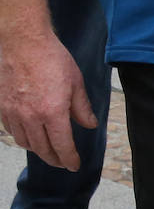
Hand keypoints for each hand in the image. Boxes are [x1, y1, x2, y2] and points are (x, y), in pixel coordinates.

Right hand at [0, 33, 96, 171]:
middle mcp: (30, 117)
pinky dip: (23, 138)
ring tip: (49, 151)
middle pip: (42, 149)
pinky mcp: (2, 108)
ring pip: (26, 143)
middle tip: (63, 162)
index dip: (69, 158)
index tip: (74, 165)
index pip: (62, 145)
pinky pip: (12, 132)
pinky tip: (31, 136)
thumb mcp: (76, 82)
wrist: (23, 43)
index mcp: (52, 112)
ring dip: (39, 150)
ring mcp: (13, 114)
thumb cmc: (52, 59)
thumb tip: (89, 125)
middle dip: (55, 159)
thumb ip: (82, 107)